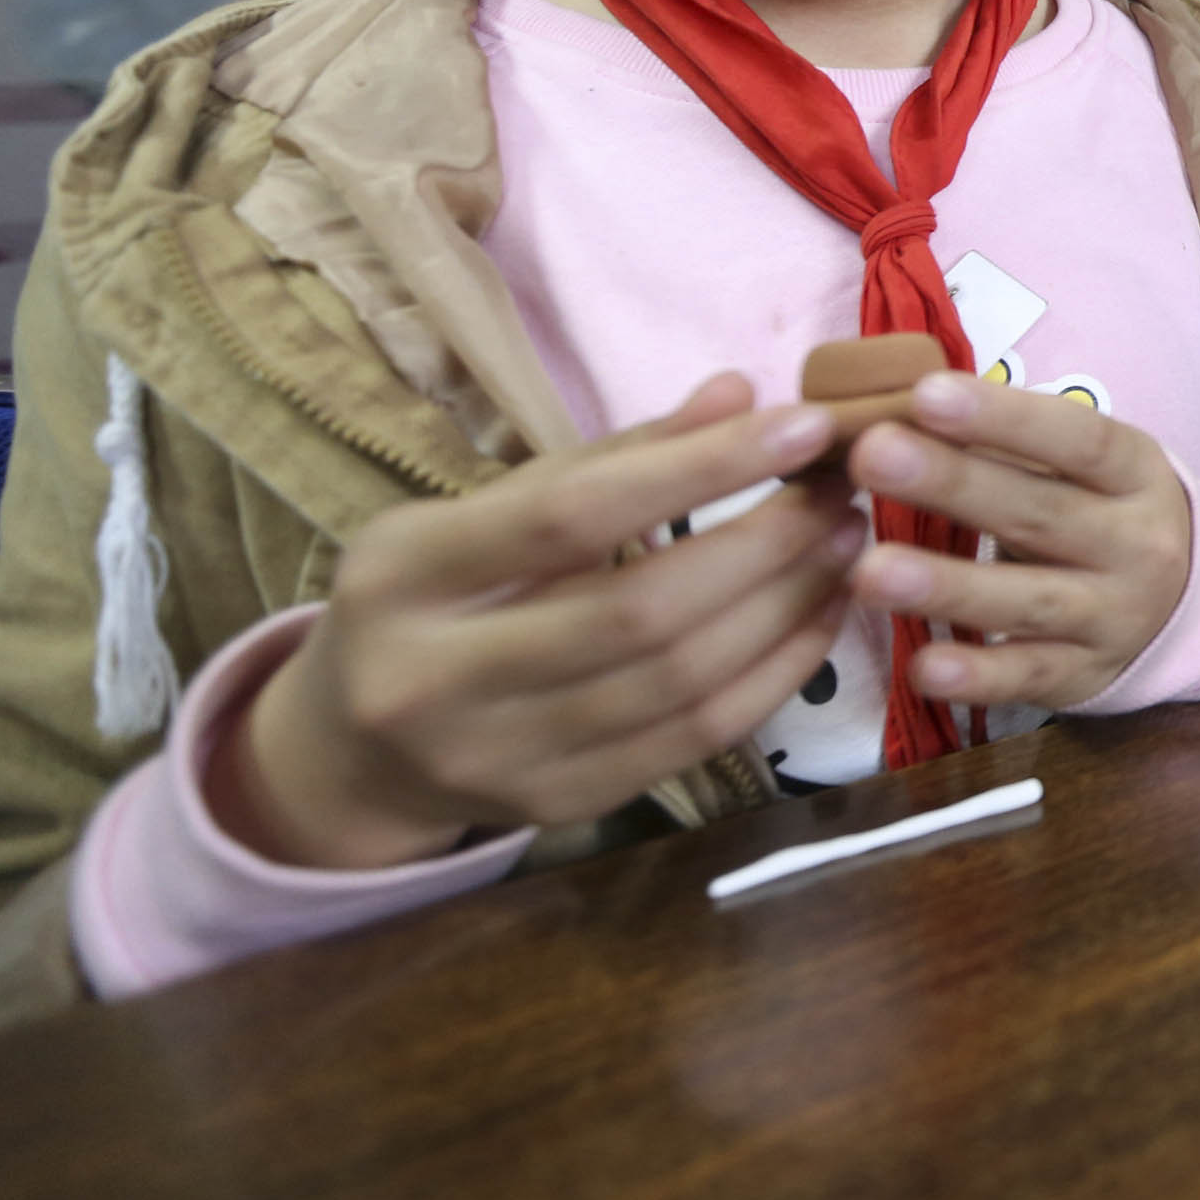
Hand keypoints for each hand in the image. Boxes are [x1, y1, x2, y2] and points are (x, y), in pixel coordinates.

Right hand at [223, 376, 860, 871]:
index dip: (701, 470)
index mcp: (403, 575)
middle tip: (842, 491)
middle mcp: (433, 679)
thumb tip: (738, 393)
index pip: (573, 516)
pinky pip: (691, 740)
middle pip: (638, 612)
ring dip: (785, 607)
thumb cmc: (435, 599)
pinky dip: (772, 674)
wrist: (353, 751)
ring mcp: (495, 758)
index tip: (805, 427)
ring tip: (846, 544)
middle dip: (765, 544)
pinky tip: (817, 617)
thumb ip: (611, 456)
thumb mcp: (486, 513)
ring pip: (678, 683)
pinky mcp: (554, 806)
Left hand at [843, 372, 1195, 712]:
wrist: (1185, 605)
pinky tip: (923, 668)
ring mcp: (1113, 617)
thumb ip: (1013, 446)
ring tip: (871, 570)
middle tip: (871, 454)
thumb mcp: (1088, 470)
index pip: (1077, 439)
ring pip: (1027, 601)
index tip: (926, 395)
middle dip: (952, 483)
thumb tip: (908, 410)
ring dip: (948, 586)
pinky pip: (1027, 678)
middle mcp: (1137, 545)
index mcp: (1136, 474)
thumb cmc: (1106, 514)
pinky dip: (976, 676)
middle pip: (1040, 513)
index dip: (1004, 417)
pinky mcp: (1083, 676)